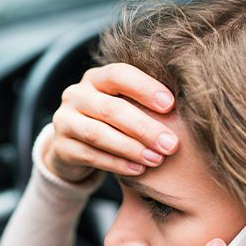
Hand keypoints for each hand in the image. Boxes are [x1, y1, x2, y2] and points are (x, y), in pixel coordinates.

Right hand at [44, 63, 178, 182]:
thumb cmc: (110, 123)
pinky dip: (116, 163)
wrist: (72, 146)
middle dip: (144, 127)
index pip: (119, 74)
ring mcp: (64, 121)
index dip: (144, 88)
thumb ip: (142, 104)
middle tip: (171, 144)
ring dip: (131, 148)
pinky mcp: (61, 147)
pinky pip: (90, 155)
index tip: (171, 105)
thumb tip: (184, 111)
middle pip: (110, 109)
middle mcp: (76, 95)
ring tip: (156, 159)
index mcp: (95, 78)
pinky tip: (138, 170)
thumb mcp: (123, 106)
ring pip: (98, 134)